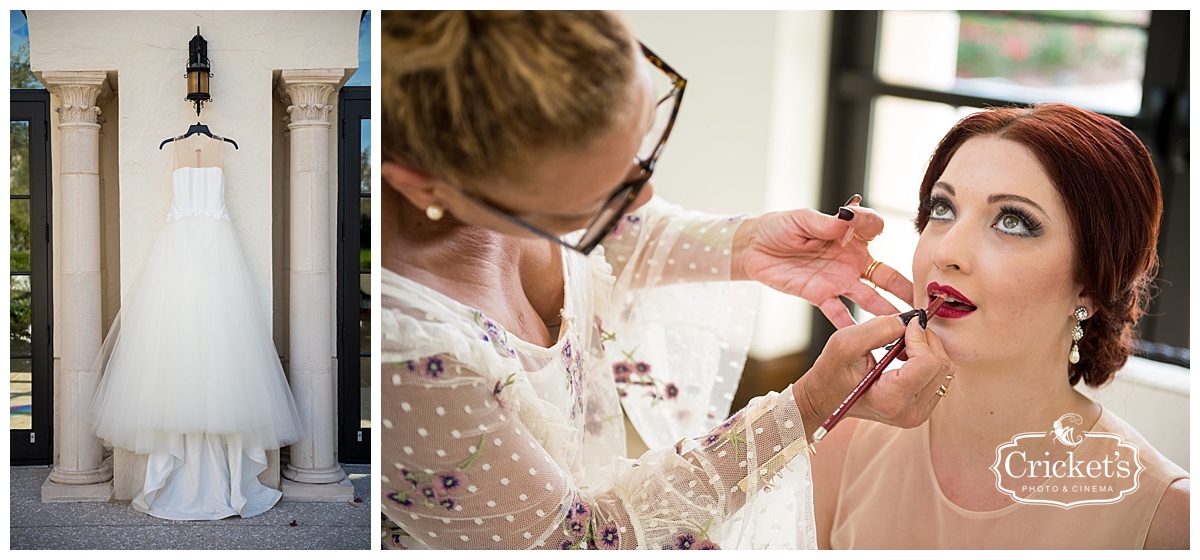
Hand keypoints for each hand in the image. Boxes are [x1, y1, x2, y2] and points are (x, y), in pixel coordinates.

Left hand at [731, 203, 911, 327]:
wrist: (753, 249)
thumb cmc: (778, 227)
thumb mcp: (800, 219)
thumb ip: (825, 222)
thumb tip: (845, 218)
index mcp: (848, 234)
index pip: (873, 228)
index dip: (872, 225)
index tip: (866, 226)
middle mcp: (850, 259)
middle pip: (884, 274)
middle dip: (903, 287)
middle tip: (921, 300)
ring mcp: (837, 279)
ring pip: (868, 297)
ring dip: (885, 311)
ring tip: (902, 326)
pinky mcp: (820, 295)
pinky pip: (838, 313)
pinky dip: (849, 326)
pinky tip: (863, 339)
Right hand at [793, 314, 953, 439]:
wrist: (826, 399)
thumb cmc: (831, 372)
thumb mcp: (845, 343)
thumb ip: (879, 328)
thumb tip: (911, 321)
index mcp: (891, 400)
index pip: (927, 363)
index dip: (920, 337)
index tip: (905, 325)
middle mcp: (910, 412)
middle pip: (941, 366)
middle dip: (925, 341)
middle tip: (904, 330)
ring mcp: (919, 414)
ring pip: (944, 370)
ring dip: (926, 350)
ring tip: (901, 346)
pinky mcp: (923, 409)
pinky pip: (939, 377)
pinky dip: (926, 360)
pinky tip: (905, 358)